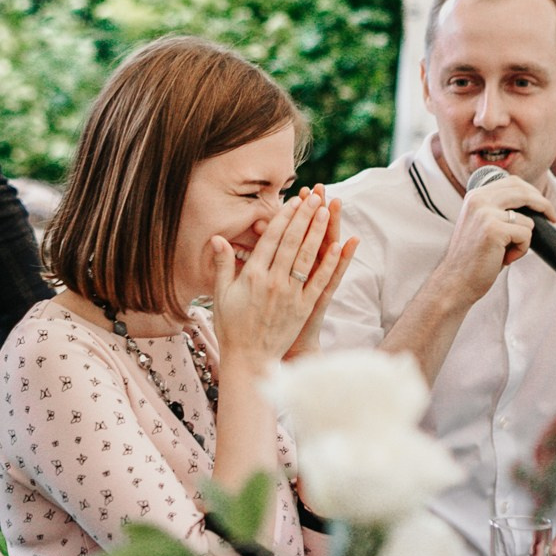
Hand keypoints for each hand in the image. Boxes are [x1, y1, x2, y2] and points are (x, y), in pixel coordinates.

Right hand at [212, 188, 354, 367]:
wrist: (249, 358)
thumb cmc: (232, 326)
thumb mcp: (221, 293)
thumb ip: (222, 264)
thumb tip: (217, 238)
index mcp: (252, 276)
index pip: (271, 240)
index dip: (284, 219)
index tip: (294, 202)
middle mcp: (273, 282)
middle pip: (292, 243)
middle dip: (304, 217)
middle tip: (315, 197)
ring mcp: (290, 296)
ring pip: (307, 257)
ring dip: (318, 232)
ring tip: (326, 211)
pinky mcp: (303, 309)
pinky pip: (319, 282)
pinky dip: (330, 264)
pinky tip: (339, 246)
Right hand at [440, 173, 554, 302]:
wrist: (455, 280)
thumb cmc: (472, 257)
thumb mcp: (482, 224)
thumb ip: (498, 210)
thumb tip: (532, 204)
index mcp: (475, 196)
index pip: (512, 182)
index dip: (532, 192)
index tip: (543, 205)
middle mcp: (479, 200)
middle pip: (523, 192)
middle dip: (544, 205)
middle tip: (553, 217)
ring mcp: (485, 213)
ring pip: (528, 219)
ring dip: (524, 240)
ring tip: (508, 252)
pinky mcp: (493, 230)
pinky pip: (526, 235)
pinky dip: (521, 250)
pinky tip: (505, 258)